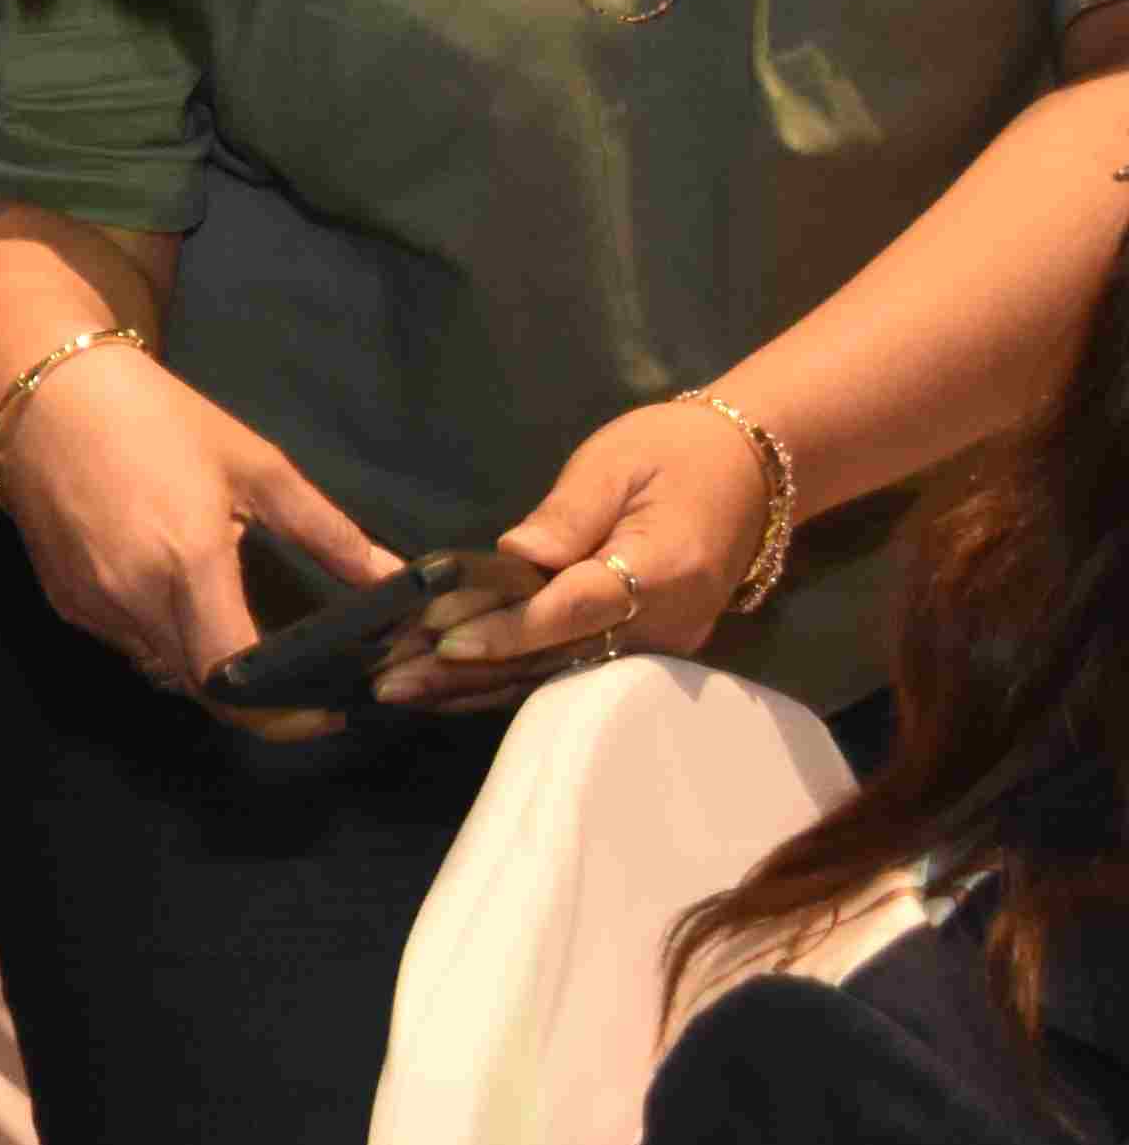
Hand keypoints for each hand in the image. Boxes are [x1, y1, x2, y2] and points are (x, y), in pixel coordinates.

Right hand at [0, 340, 404, 732]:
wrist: (46, 393)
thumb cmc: (158, 419)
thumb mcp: (256, 466)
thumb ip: (326, 531)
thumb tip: (393, 577)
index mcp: (188, 566)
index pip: (232, 680)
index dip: (280, 713)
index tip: (324, 713)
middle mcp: (133, 600)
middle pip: (201, 689)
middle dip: (255, 700)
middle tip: (301, 686)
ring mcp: (92, 606)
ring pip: (163, 669)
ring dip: (208, 669)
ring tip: (246, 643)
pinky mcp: (65, 602)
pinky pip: (128, 643)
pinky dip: (167, 641)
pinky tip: (185, 606)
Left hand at [372, 396, 773, 707]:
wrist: (753, 471)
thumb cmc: (677, 451)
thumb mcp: (615, 464)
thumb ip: (565, 515)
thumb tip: (512, 556)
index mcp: (663, 568)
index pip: (574, 609)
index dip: (506, 628)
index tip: (441, 639)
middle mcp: (668, 623)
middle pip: (558, 659)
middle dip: (471, 672)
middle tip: (391, 680)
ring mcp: (662, 646)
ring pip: (559, 676)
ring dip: (479, 688)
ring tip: (403, 692)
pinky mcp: (648, 651)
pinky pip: (573, 672)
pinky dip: (511, 681)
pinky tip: (453, 691)